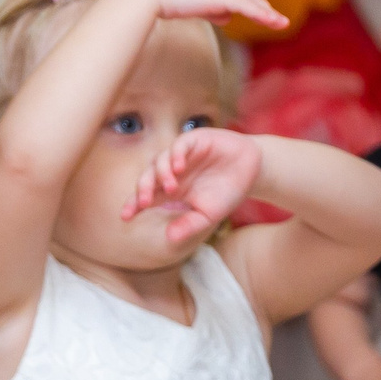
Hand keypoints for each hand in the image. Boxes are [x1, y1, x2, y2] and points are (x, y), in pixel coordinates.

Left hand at [123, 127, 263, 246]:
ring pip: (160, 160)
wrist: (254, 170)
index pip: (147, 196)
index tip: (126, 217)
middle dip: (143, 190)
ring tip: (171, 188)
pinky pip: (179, 145)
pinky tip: (180, 168)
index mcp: (172, 190)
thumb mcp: (209, 215)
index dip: (134, 204)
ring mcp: (182, 155)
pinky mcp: (195, 140)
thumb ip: (189, 225)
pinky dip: (176, 155)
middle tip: (145, 202)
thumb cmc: (228, 192)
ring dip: (161, 174)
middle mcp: (172, 171)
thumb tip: (169, 239)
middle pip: (148, 177)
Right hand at [126, 0, 289, 30]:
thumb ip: (210, 7)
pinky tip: (273, 22)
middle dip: (262, 6)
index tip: (260, 10)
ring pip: (251, 1)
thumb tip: (228, 17)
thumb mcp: (190, 1)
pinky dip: (262, 15)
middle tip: (275, 19)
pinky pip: (247, 7)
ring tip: (281, 23)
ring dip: (267, 14)